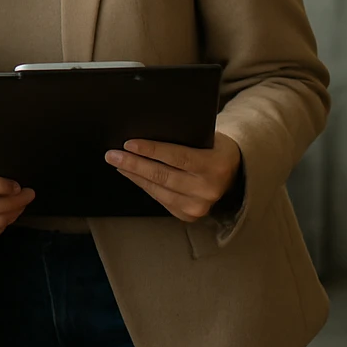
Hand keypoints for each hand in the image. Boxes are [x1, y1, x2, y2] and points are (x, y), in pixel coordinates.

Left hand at [106, 132, 242, 222]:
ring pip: (158, 189)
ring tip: (117, 162)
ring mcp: (199, 206)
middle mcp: (208, 189)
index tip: (128, 144)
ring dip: (133, 175)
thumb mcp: (206, 138)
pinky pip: (159, 199)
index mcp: (215, 166)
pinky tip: (131, 174)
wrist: (233, 174)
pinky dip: (143, 185)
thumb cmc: (213, 149)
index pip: (178, 157)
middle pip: (163, 176)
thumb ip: (182, 138)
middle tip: (112, 154)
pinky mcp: (188, 215)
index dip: (151, 150)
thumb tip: (144, 132)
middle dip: (134, 164)